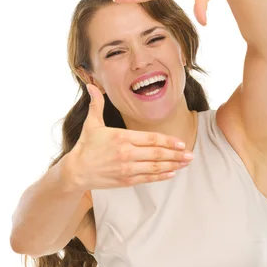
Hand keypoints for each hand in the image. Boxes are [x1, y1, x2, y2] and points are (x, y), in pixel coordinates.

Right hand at [67, 84, 193, 190]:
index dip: (168, 141)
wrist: (76, 171)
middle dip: (176, 155)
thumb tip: (92, 85)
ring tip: (185, 163)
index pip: (151, 139)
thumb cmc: (85, 146)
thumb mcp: (91, 124)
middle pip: (157, 154)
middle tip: (191, 155)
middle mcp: (126, 154)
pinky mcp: (125, 181)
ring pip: (155, 167)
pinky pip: (147, 178)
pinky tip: (171, 173)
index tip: (181, 143)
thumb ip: (96, 104)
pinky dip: (161, 176)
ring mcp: (127, 169)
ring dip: (172, 165)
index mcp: (121, 138)